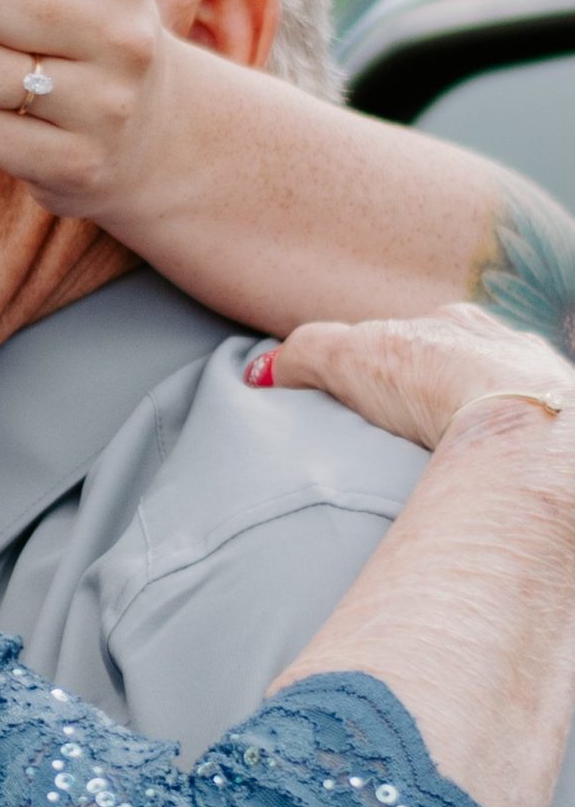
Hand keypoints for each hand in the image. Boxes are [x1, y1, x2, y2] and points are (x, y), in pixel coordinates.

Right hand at [252, 302, 571, 452]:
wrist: (528, 432)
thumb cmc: (442, 384)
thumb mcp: (349, 356)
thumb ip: (304, 354)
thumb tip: (262, 371)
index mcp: (456, 324)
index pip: (412, 336)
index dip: (382, 362)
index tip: (363, 395)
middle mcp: (506, 348)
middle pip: (461, 366)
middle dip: (435, 393)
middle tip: (403, 431)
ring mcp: (541, 391)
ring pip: (503, 403)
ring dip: (478, 427)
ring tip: (449, 465)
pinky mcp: (557, 440)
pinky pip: (525, 447)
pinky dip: (505, 461)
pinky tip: (488, 483)